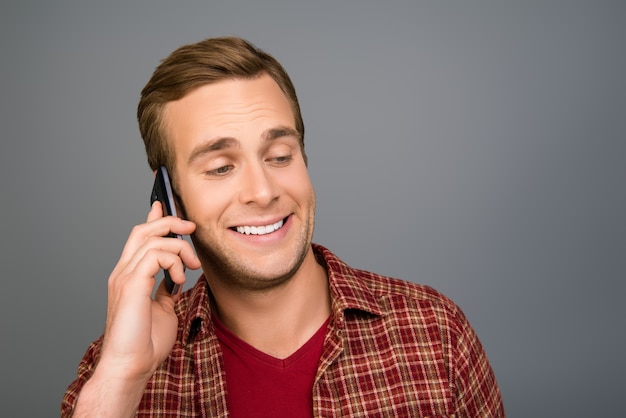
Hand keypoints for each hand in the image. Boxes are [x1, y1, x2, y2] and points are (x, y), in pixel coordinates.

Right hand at [74, 202, 200, 415]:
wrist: (131, 366)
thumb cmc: (145, 343)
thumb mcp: (162, 309)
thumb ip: (165, 289)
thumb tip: (175, 278)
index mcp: (129, 276)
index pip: (139, 237)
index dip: (153, 218)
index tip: (165, 205)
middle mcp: (123, 272)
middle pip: (142, 230)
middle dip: (169, 222)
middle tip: (191, 228)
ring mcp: (124, 277)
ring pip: (152, 239)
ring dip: (179, 248)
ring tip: (192, 268)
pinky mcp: (131, 284)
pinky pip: (154, 254)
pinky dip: (173, 260)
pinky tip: (181, 277)